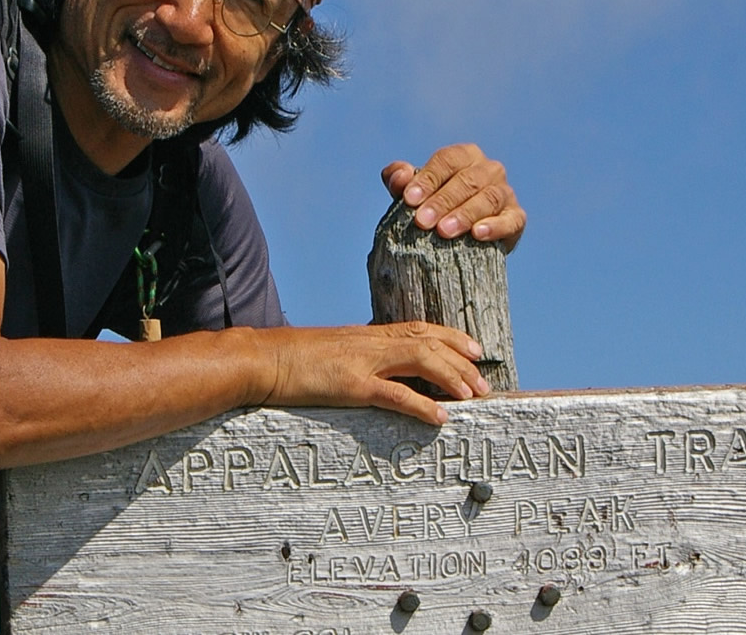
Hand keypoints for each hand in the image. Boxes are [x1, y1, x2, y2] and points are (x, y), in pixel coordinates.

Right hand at [259, 322, 489, 424]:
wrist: (260, 359)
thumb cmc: (290, 360)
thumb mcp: (330, 352)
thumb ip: (356, 357)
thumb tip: (375, 370)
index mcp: (366, 335)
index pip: (419, 328)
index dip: (452, 337)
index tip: (475, 349)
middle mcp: (370, 342)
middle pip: (428, 342)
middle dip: (462, 361)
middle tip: (485, 382)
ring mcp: (362, 362)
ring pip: (421, 361)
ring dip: (452, 378)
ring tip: (473, 396)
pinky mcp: (350, 384)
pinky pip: (395, 394)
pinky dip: (422, 405)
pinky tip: (440, 417)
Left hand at [381, 143, 525, 251]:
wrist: (460, 241)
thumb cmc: (433, 208)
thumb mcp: (412, 193)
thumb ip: (399, 181)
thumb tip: (398, 177)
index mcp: (465, 155)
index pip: (447, 161)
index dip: (427, 178)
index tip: (409, 199)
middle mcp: (489, 169)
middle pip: (466, 180)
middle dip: (442, 201)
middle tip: (422, 221)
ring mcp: (505, 192)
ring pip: (488, 198)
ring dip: (465, 214)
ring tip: (444, 231)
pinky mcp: (516, 218)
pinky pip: (510, 220)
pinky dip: (496, 226)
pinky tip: (478, 234)